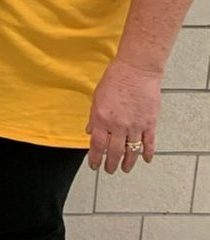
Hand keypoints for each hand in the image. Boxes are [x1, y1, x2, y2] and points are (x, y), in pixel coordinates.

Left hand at [85, 57, 160, 173]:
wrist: (136, 70)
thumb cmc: (114, 79)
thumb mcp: (97, 98)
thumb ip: (94, 118)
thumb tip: (90, 132)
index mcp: (102, 119)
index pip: (97, 146)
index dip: (95, 159)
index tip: (94, 166)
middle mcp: (118, 125)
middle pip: (114, 152)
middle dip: (110, 164)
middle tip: (109, 170)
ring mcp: (135, 126)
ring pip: (131, 151)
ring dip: (127, 163)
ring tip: (124, 169)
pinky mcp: (149, 123)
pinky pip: (148, 143)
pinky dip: (147, 153)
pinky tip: (145, 160)